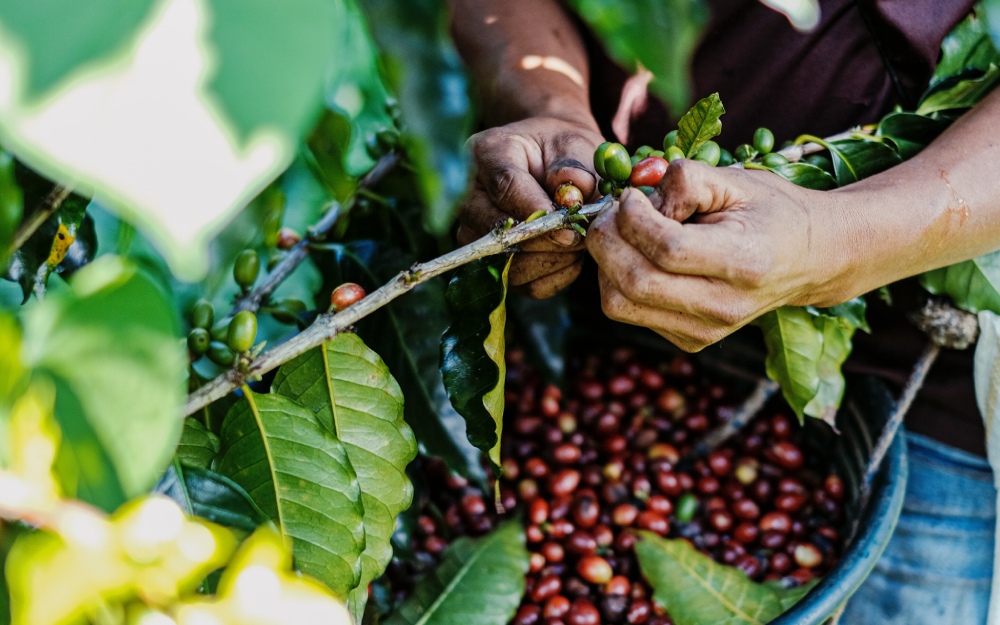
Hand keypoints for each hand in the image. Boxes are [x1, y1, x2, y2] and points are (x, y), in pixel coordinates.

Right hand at [458, 117, 603, 297]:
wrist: (553, 165)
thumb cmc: (562, 152)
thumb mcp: (574, 146)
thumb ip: (574, 168)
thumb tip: (571, 198)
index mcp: (487, 153)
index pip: (504, 186)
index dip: (536, 210)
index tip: (567, 226)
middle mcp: (469, 196)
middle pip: (498, 230)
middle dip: (546, 240)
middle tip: (580, 236)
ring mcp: (475, 233)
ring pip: (510, 264)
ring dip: (553, 260)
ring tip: (577, 241)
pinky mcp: (491, 264)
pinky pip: (524, 284)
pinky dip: (554, 275)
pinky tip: (570, 255)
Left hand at [586, 160, 852, 351]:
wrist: (809, 259)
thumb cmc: (770, 211)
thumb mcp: (735, 180)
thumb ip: (685, 180)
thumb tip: (638, 200)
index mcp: (744, 263)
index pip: (667, 249)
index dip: (634, 218)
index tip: (631, 196)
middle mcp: (724, 306)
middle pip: (634, 282)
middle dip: (606, 240)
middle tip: (612, 212)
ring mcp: (705, 332)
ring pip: (620, 304)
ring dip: (606, 263)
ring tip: (622, 233)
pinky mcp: (689, 341)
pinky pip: (629, 312)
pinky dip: (618, 281)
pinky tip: (639, 256)